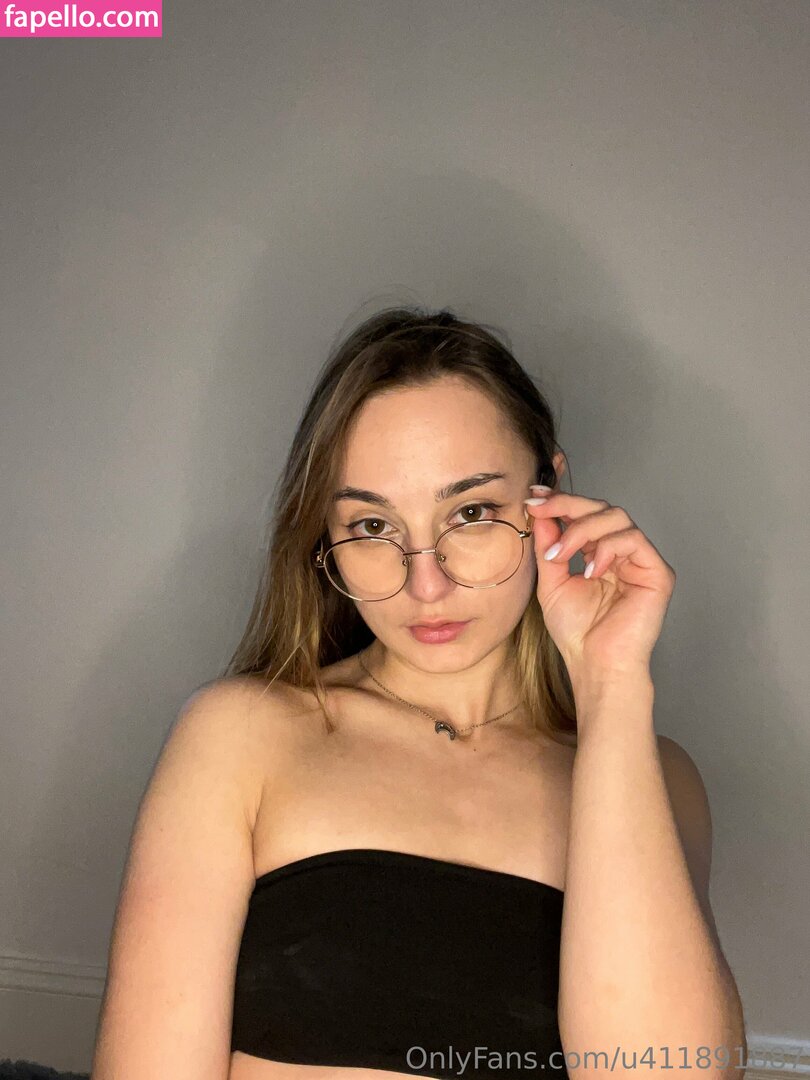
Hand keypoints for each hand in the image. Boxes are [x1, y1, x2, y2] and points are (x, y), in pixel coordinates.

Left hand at [524, 486, 675, 683]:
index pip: (585, 515)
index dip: (561, 501)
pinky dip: (607, 548)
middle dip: (567, 505)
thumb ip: (549, 546)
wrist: (595, 664)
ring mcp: (641, 561)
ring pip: (617, 517)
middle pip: (602, 508)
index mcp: (600, 553)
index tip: (533, 497)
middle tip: (540, 508)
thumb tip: (540, 513)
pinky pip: (634, 540)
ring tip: (561, 555)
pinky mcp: (657, 572)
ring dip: (582, 529)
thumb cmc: (577, 632)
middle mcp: (622, 553)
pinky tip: (591, 570)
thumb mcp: (551, 581)